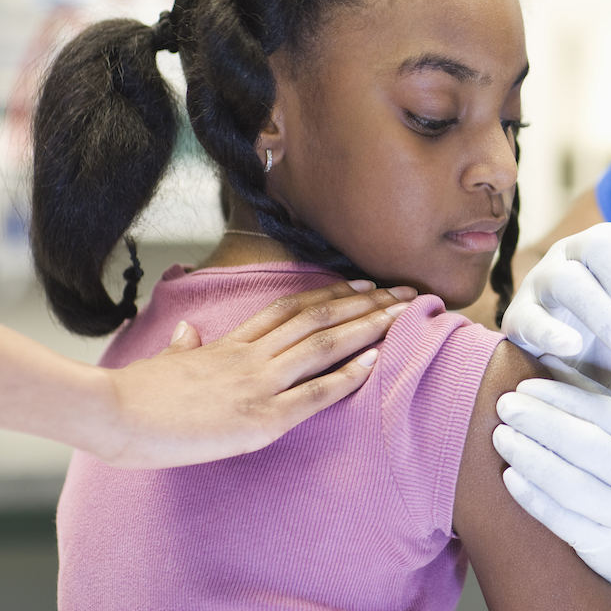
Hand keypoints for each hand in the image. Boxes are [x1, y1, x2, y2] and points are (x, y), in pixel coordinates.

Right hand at [101, 280, 415, 468]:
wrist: (111, 414)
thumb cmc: (131, 395)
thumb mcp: (162, 363)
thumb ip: (183, 346)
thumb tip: (187, 333)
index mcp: (231, 344)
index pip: (292, 310)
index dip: (331, 294)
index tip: (363, 284)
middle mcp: (253, 356)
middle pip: (321, 318)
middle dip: (368, 304)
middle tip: (406, 292)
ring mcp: (259, 384)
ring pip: (325, 344)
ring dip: (369, 327)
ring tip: (404, 314)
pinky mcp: (261, 418)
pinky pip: (314, 393)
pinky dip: (348, 376)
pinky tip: (375, 362)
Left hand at [493, 378, 610, 610]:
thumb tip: (555, 370)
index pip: (609, 415)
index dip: (563, 397)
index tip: (528, 384)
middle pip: (589, 449)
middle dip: (541, 423)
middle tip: (506, 405)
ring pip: (574, 488)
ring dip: (531, 459)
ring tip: (503, 437)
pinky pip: (567, 525)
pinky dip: (535, 500)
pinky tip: (513, 478)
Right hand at [501, 222, 610, 386]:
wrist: (562, 379)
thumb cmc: (608, 345)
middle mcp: (577, 253)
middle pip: (602, 244)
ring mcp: (543, 280)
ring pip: (568, 278)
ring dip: (602, 312)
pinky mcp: (518, 315)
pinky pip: (531, 317)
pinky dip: (553, 332)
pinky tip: (573, 348)